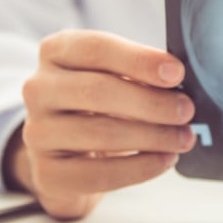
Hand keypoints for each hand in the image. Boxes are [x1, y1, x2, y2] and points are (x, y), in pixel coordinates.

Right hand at [3, 30, 195, 219]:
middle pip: (97, 90)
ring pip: (99, 133)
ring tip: (182, 137)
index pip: (96, 48)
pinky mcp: (47, 172)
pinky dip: (138, 168)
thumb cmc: (98, 104)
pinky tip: (163, 160)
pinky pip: (97, 173)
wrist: (65, 152)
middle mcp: (39, 88)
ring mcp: (37, 132)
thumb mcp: (112, 75)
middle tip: (185, 110)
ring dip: (151, 136)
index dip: (138, 60)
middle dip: (150, 102)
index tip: (176, 72)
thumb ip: (137, 72)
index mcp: (56, 52)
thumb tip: (177, 83)